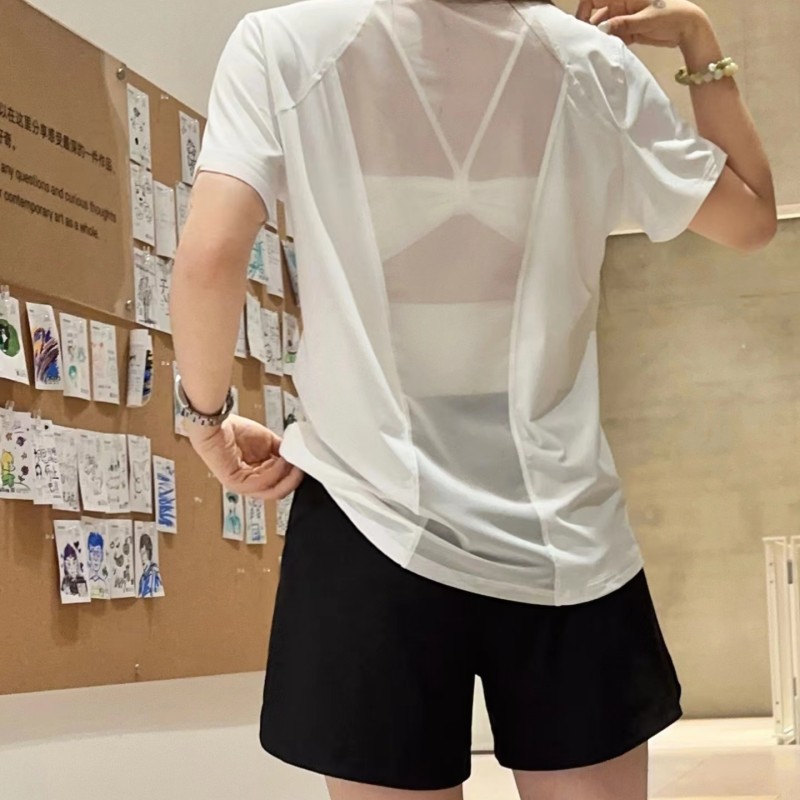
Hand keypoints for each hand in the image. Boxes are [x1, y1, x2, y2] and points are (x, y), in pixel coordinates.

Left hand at [189, 415, 304, 500]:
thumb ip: (282, 452)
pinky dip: (275, 472)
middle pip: (278, 491)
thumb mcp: (268, 442)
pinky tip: (282, 461)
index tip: (303, 465)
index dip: (293, 475)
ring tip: (293, 461)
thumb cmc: (234, 430)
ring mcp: (242, 486)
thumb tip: (296, 457)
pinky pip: (261, 482)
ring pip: (271, 490)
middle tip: (303, 467)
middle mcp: (250, 484)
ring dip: (286, 475)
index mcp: (257, 475)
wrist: (215, 424)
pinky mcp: (235, 483)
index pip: (280, 484)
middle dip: (292, 480)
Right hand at [575, 0, 708, 48]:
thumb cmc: (671, 15)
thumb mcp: (646, 19)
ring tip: (598, 50)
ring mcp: (625, 19)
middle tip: (587, 44)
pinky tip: (609, 52)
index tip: (583, 25)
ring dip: (601, 39)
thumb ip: (622, 24)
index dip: (585, 9)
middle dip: (591, 28)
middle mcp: (622, 5)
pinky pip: (614, 37)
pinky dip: (611, 44)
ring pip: (605, 28)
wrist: (688, 28)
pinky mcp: (629, 31)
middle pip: (598, 15)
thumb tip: (601, 29)